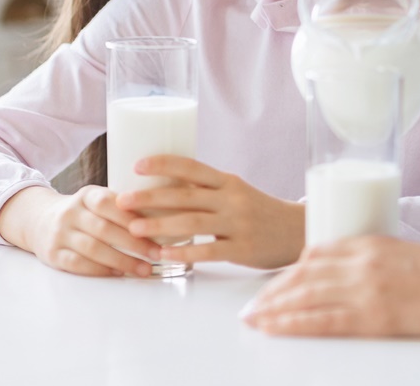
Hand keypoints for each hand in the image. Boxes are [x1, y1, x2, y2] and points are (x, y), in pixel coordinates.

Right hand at [19, 185, 161, 277]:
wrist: (39, 221)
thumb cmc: (82, 213)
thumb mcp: (96, 200)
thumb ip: (121, 206)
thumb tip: (163, 217)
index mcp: (86, 195)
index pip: (108, 203)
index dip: (132, 217)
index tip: (157, 229)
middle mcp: (70, 212)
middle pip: (104, 229)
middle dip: (134, 243)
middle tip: (156, 254)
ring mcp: (59, 234)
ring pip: (92, 248)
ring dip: (121, 261)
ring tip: (143, 269)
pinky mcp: (52, 254)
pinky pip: (78, 264)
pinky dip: (100, 270)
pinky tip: (118, 274)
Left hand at [116, 156, 305, 269]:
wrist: (297, 232)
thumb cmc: (260, 212)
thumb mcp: (237, 193)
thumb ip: (208, 191)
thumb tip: (163, 189)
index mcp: (228, 182)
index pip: (192, 167)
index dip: (164, 164)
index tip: (137, 165)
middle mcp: (232, 199)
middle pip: (186, 195)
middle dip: (150, 198)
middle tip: (122, 200)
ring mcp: (238, 224)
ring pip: (192, 222)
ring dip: (159, 226)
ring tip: (134, 229)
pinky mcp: (243, 248)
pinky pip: (208, 250)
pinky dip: (184, 252)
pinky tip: (163, 255)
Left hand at [241, 236, 419, 337]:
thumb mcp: (404, 256)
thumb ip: (374, 262)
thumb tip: (349, 279)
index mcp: (370, 243)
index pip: (315, 254)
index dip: (288, 272)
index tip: (273, 285)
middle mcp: (362, 262)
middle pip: (303, 275)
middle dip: (272, 292)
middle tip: (251, 307)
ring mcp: (366, 288)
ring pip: (305, 296)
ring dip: (274, 308)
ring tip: (254, 319)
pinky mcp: (373, 316)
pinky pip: (322, 320)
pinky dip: (293, 324)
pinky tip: (276, 329)